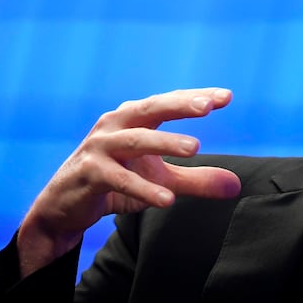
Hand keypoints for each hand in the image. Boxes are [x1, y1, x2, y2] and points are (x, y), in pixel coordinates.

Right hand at [17, 87, 240, 275]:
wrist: (66, 206)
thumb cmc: (117, 182)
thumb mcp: (160, 180)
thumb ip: (195, 181)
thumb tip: (235, 185)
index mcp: (134, 119)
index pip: (169, 103)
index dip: (196, 97)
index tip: (227, 96)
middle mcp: (116, 125)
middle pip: (150, 108)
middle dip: (179, 105)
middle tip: (208, 106)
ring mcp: (100, 147)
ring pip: (135, 140)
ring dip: (165, 143)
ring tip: (195, 149)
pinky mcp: (89, 173)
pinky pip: (118, 179)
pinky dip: (143, 187)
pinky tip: (167, 199)